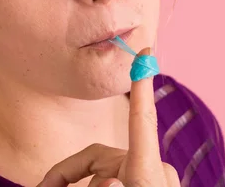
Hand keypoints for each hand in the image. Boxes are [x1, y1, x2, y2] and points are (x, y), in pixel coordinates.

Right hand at [37, 47, 179, 186]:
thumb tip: (108, 179)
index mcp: (147, 172)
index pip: (141, 120)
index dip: (140, 84)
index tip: (145, 51)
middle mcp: (155, 171)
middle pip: (100, 156)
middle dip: (68, 172)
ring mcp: (156, 180)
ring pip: (107, 172)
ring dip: (85, 184)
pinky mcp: (153, 186)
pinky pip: (122, 179)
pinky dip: (101, 186)